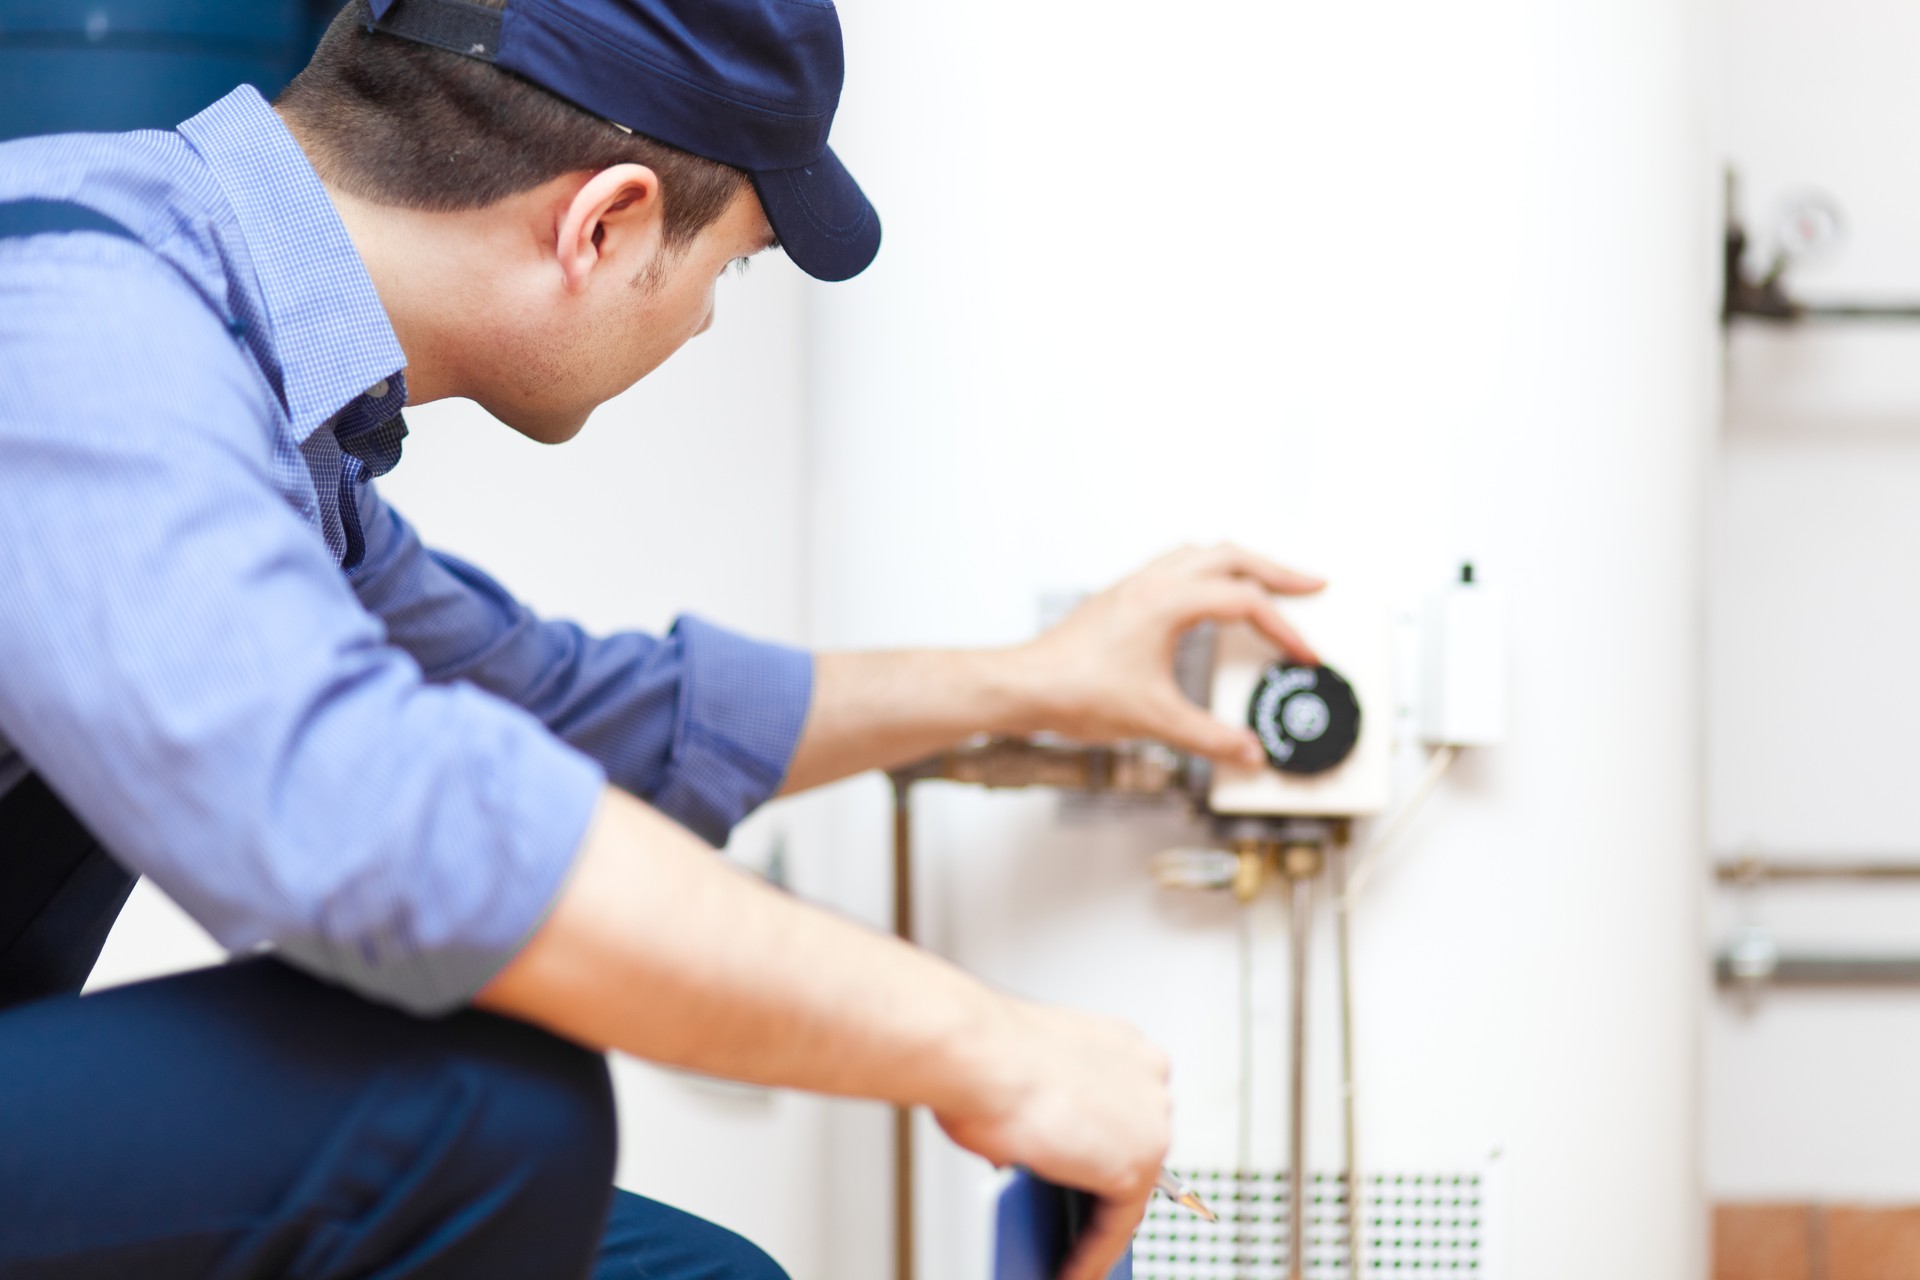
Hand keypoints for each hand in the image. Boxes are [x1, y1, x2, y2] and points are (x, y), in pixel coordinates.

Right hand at [936, 1001, 1172, 1279]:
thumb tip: (1038, 1156)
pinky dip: (1091, 1255)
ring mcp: (1150, 1120)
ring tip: (1071, 1255)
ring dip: (1097, 1226)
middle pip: (1132, 1147)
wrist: (975, 1054)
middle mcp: (1148, 1075)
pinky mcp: (1137, 1166)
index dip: (1104, 1144)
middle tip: (1077, 1221)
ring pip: (1128, 1190)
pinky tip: (1068, 1272)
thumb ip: (1047, 1114)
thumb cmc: (982, 1055)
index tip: (1092, 1171)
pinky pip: (1117, 1226)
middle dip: (1104, 1185)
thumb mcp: (1024, 1080)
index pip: (1124, 1108)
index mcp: (1123, 1044)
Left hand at [1015, 543, 1324, 765]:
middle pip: (1230, 556)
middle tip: (1311, 585)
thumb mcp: (1155, 721)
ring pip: (1200, 552)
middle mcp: (1151, 582)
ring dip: (1239, 563)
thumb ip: (1210, 738)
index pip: (1245, 603)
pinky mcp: (1121, 598)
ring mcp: (1134, 585)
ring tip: (1266, 582)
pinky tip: (1208, 596)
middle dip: (1276, 570)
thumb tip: (1248, 752)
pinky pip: (1175, 565)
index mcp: (1167, 601)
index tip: (1304, 654)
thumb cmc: (1074, 692)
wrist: (1023, 686)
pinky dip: (1206, 572)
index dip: (1284, 630)